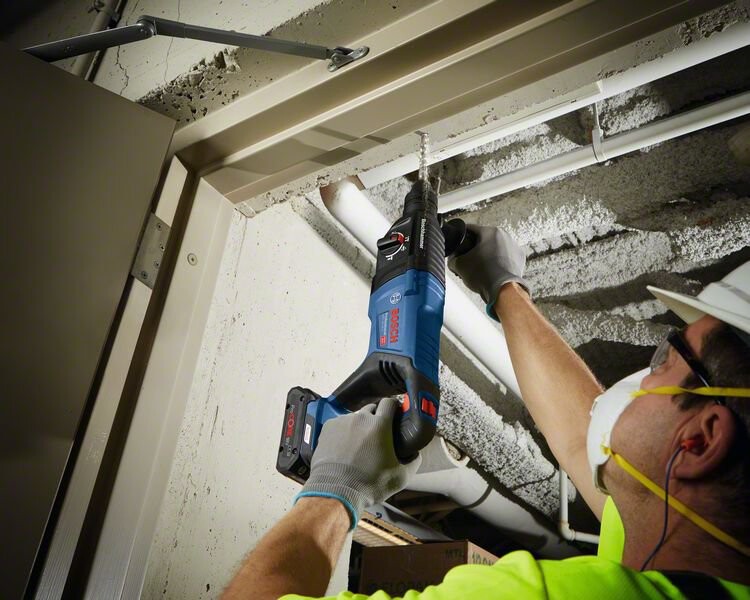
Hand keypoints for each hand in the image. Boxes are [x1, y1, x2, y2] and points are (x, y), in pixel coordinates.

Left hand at [296, 397, 420, 528]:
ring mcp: (342, 421)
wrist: (336, 491)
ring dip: (360, 426)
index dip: (394, 407)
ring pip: (355, 417)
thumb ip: (413, 461)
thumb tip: (415, 453)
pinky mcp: (328, 427)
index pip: (390, 402)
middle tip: (378, 435)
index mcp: (380, 425)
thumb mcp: (400, 477)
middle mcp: (360, 418)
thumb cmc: (368, 484)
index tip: (396, 414)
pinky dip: (344, 431)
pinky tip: (345, 446)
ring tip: (360, 444)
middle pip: (372, 409)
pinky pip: (340, 424)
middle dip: (376, 418)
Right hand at [448, 224, 529, 318]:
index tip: (457, 243)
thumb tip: (453, 259)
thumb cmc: (484, 275)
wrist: (502, 290)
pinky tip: (491, 271)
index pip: (469, 229)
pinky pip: (504, 257)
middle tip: (467, 259)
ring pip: (495, 248)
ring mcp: (514, 247)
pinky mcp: (519, 259)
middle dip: (474, 247)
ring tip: (479, 268)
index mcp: (490, 231)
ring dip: (487, 255)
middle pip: (484, 238)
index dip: (460, 236)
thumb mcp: (459, 265)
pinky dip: (497, 262)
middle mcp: (504, 236)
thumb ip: (453, 258)